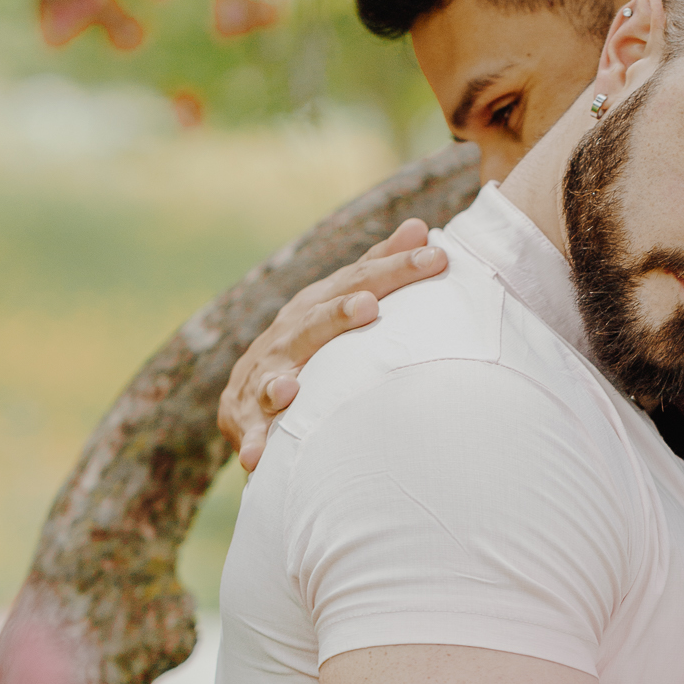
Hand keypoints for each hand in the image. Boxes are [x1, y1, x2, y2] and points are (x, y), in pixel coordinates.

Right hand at [218, 220, 448, 470]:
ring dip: (280, 384)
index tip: (437, 257)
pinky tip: (256, 456)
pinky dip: (252, 443)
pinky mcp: (247, 418)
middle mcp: (289, 336)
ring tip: (291, 390)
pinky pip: (250, 433)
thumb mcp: (341, 301)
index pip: (359, 281)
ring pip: (273, 378)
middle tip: (368, 305)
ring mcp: (265, 376)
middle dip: (338, 314)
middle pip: (315, 322)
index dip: (396, 269)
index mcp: (317, 306)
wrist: (248, 390)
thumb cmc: (312, 340)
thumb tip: (421, 227)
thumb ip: (378, 267)